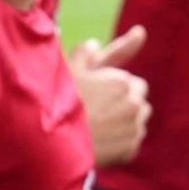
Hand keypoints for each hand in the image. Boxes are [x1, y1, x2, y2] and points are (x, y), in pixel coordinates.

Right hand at [70, 26, 151, 166]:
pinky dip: (121, 143)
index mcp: (122, 82)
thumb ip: (90, 53)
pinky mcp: (131, 150)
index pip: (134, 83)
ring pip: (138, 123)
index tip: (99, 96)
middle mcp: (134, 105)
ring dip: (126, 123)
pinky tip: (101, 142)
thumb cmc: (56, 102)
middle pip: (139, 102)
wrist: (49, 143)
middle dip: (125, 104)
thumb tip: (111, 38)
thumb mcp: (69, 70)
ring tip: (99, 127)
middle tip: (99, 111)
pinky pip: (133, 143)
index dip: (116, 88)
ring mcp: (134, 129)